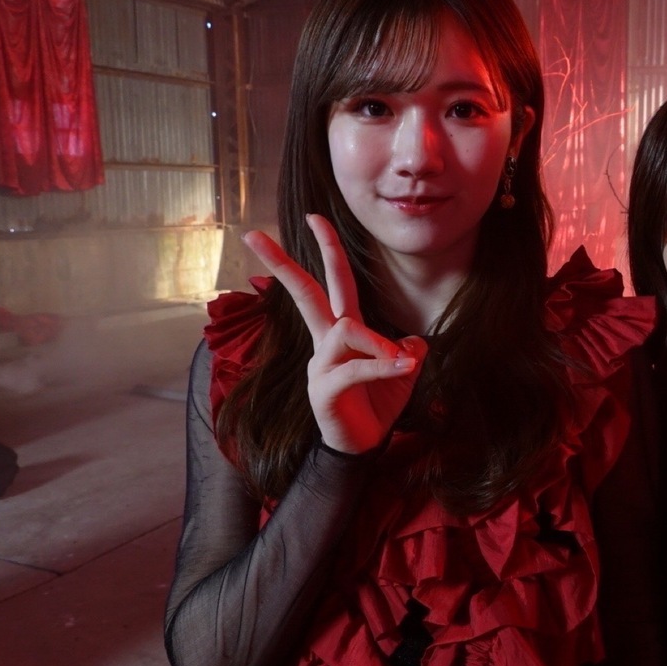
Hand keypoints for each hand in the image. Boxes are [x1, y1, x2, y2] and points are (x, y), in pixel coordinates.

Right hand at [243, 214, 425, 453]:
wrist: (363, 448)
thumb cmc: (377, 406)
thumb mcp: (402, 373)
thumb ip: (408, 350)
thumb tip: (414, 341)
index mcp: (342, 332)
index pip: (332, 283)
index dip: (327, 249)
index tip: (314, 217)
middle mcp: (326, 344)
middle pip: (304, 293)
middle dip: (281, 262)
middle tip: (253, 233)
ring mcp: (320, 366)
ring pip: (345, 330)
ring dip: (378, 344)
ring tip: (403, 364)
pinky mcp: (323, 390)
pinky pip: (354, 368)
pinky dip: (382, 365)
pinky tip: (404, 369)